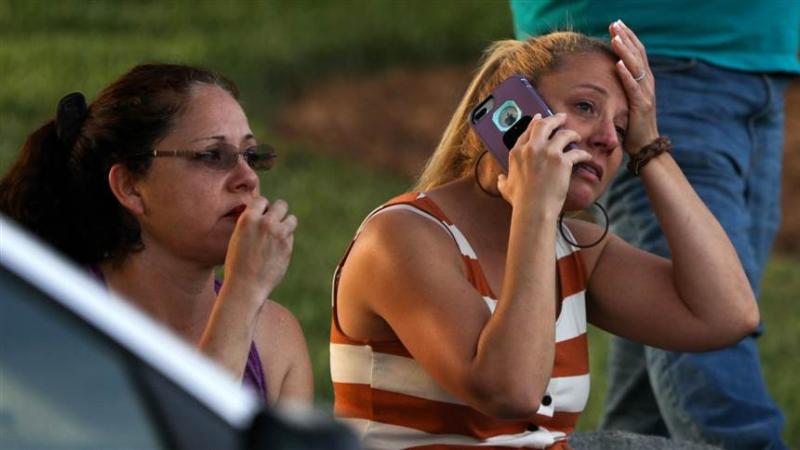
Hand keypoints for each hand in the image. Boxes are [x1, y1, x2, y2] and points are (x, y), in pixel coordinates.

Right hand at [224, 196, 297, 301]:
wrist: (245, 285)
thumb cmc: (238, 263)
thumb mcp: (238, 237)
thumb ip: (252, 224)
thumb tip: (266, 213)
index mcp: (248, 219)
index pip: (262, 200)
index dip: (263, 208)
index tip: (262, 216)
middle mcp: (265, 223)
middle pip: (281, 205)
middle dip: (278, 212)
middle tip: (274, 223)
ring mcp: (279, 234)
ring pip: (292, 219)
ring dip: (286, 224)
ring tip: (278, 235)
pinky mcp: (288, 246)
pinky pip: (290, 236)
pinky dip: (285, 240)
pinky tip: (275, 251)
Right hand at [497, 113, 591, 214]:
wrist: (533, 209)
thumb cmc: (520, 200)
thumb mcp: (506, 188)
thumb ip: (503, 180)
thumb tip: (500, 179)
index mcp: (517, 153)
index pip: (527, 132)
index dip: (534, 123)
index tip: (539, 119)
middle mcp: (532, 148)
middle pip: (544, 125)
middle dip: (554, 118)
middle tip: (561, 117)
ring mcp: (548, 153)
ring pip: (563, 134)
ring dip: (571, 133)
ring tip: (576, 136)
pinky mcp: (562, 161)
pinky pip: (577, 152)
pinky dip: (583, 154)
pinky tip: (587, 156)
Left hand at [609, 20, 658, 154]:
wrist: (645, 146)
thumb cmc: (633, 125)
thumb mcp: (628, 101)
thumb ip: (623, 87)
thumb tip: (611, 73)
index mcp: (644, 81)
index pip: (637, 53)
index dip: (629, 37)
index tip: (617, 24)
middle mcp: (648, 84)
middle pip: (638, 54)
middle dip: (626, 37)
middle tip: (615, 23)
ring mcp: (646, 94)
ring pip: (636, 67)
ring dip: (625, 51)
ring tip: (615, 38)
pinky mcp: (641, 107)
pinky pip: (633, 88)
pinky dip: (626, 75)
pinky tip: (618, 64)